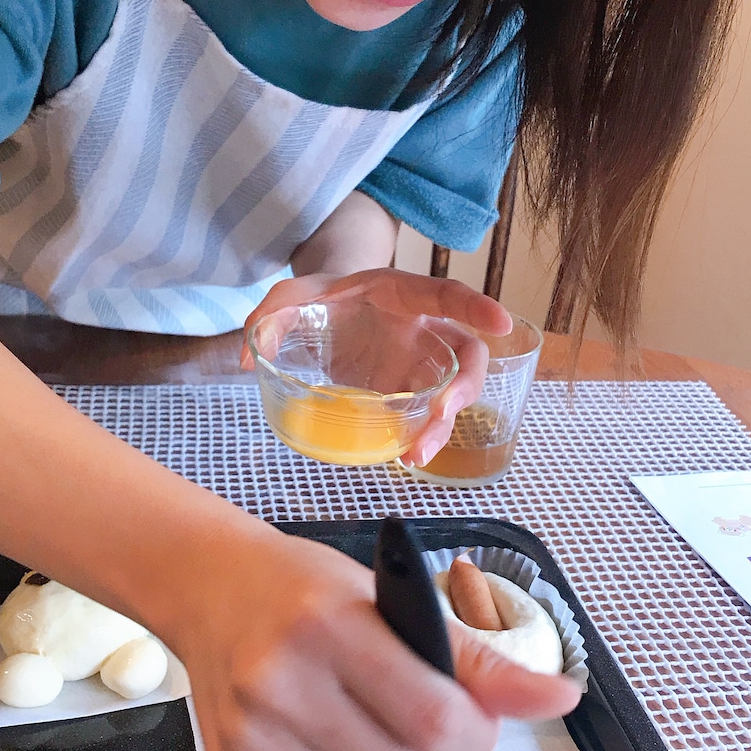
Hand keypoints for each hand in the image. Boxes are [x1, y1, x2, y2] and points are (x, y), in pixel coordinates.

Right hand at [177, 525, 579, 750]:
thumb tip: (562, 701)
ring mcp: (251, 737)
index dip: (479, 737)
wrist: (208, 592)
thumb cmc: (307, 589)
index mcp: (325, 625)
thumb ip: (475, 659)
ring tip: (408, 746)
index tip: (484, 725)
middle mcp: (278, 684)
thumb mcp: (393, 598)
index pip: (433, 716)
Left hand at [240, 268, 512, 465]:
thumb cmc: (323, 297)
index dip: (476, 307)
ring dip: (442, 425)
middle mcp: (424, 329)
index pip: (447, 296)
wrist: (330, 309)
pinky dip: (422, 435)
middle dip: (464, 387)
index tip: (500, 322)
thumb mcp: (293, 295)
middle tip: (443, 414)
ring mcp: (420, 363)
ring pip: (452, 393)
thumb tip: (250, 357)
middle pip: (467, 356)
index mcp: (403, 294)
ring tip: (414, 455)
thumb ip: (269, 315)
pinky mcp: (409, 390)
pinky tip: (403, 455)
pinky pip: (427, 414)